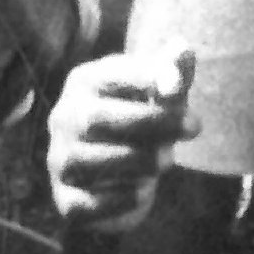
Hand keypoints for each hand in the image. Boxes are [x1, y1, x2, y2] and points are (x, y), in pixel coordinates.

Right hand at [49, 49, 194, 235]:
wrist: (121, 173)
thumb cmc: (144, 120)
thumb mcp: (162, 94)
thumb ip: (173, 72)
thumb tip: (183, 49)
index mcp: (84, 83)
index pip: (108, 75)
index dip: (145, 79)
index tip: (180, 90)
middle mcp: (63, 119)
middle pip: (96, 120)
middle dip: (150, 124)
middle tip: (193, 127)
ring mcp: (60, 161)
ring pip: (89, 162)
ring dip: (138, 161)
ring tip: (168, 160)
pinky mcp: (67, 200)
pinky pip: (87, 203)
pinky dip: (120, 199)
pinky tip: (142, 190)